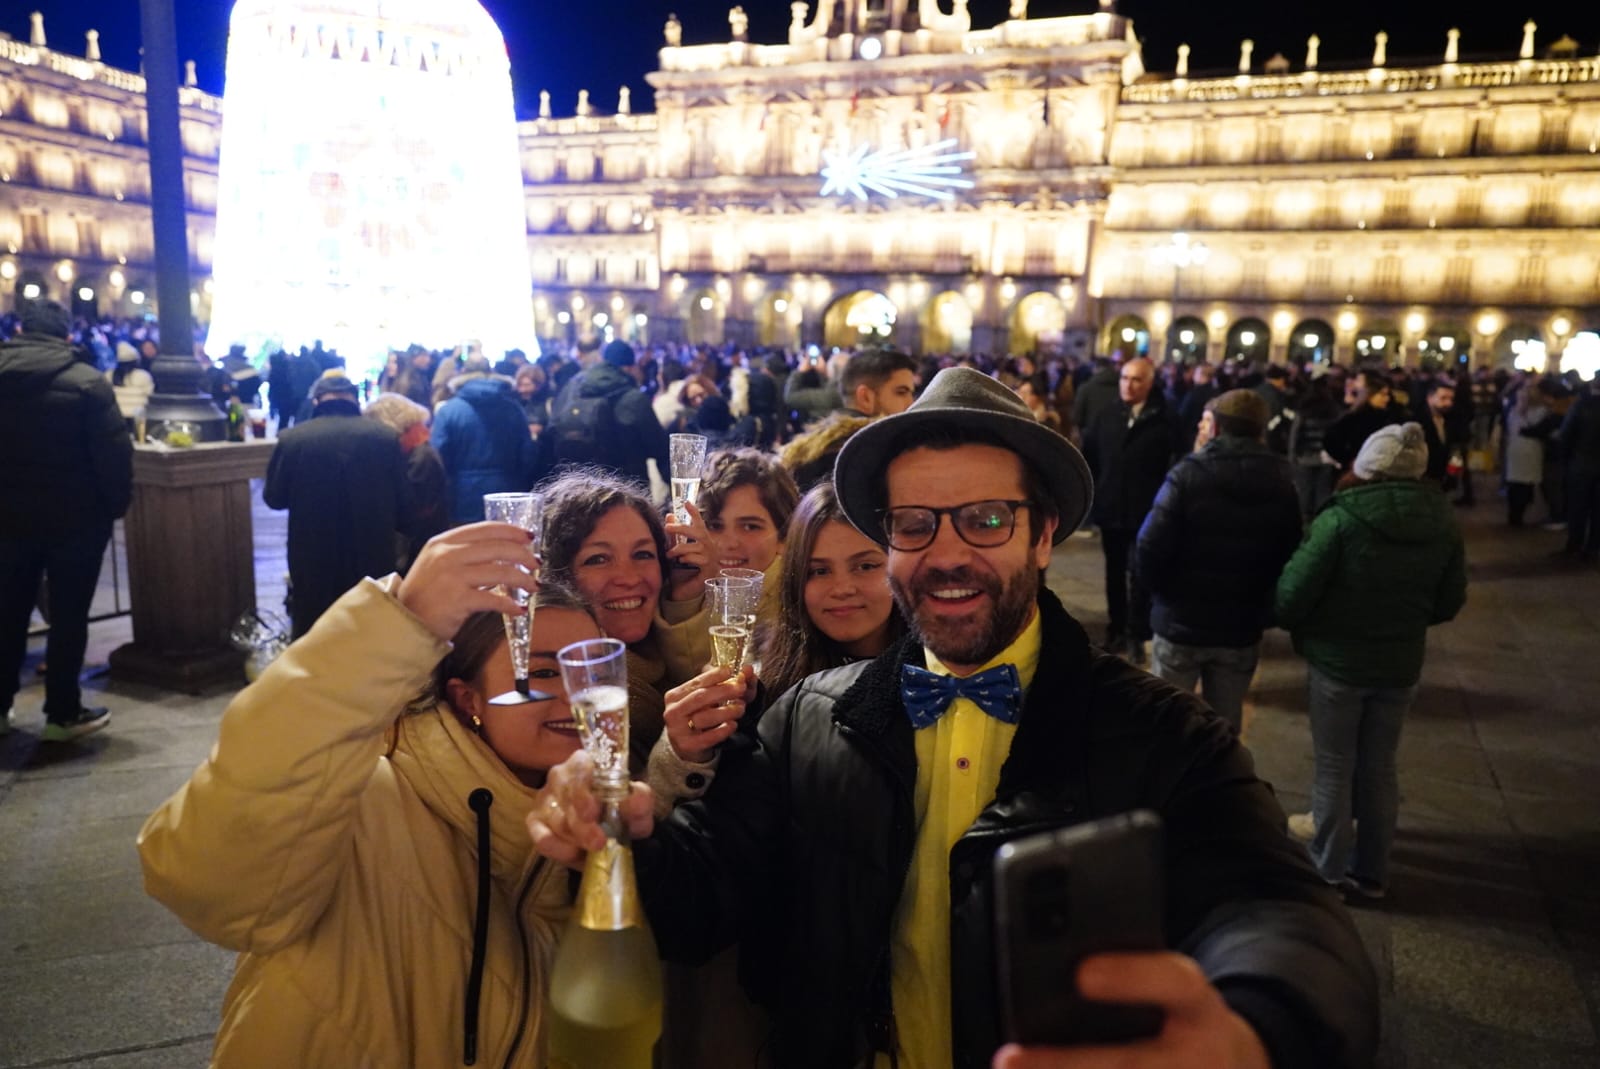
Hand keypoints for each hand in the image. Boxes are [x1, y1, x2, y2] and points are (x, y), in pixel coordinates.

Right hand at [397, 521, 539, 641]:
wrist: (405, 622)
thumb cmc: (426, 594)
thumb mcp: (438, 564)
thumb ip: (464, 554)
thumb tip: (504, 551)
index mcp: (443, 542)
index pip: (485, 529)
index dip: (511, 531)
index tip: (529, 537)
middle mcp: (447, 555)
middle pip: (498, 548)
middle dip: (523, 555)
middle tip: (537, 564)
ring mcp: (452, 577)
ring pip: (501, 571)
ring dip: (523, 579)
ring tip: (534, 586)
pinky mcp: (458, 600)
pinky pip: (494, 599)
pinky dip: (511, 605)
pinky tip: (520, 609)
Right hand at [526, 751, 655, 868]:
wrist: (610, 826)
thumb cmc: (620, 809)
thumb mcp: (635, 806)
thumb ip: (640, 800)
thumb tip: (636, 797)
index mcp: (584, 763)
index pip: (579, 766)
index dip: (584, 789)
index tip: (593, 812)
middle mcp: (560, 777)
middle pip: (566, 796)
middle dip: (582, 823)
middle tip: (599, 842)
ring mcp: (545, 799)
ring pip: (555, 818)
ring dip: (574, 837)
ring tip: (594, 850)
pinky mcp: (536, 823)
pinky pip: (540, 836)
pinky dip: (557, 848)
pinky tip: (573, 854)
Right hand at [663, 663, 753, 761]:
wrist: (686, 746)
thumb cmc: (697, 717)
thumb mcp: (706, 700)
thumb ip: (724, 684)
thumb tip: (748, 670)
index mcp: (675, 696)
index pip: (696, 682)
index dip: (714, 675)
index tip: (730, 670)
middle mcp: (673, 711)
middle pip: (700, 697)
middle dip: (723, 691)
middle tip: (740, 688)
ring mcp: (678, 730)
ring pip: (705, 717)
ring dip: (727, 711)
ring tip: (740, 708)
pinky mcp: (688, 746)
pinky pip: (708, 737)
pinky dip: (723, 730)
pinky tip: (733, 724)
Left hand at [664, 500, 713, 597]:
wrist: (686, 591)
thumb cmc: (683, 569)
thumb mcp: (677, 549)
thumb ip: (674, 534)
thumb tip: (669, 515)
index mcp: (703, 541)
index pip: (700, 523)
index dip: (694, 513)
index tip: (686, 502)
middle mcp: (710, 547)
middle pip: (699, 532)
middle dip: (683, 528)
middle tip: (668, 527)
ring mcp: (711, 558)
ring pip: (696, 546)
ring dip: (680, 548)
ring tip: (669, 553)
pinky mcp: (709, 569)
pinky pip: (698, 559)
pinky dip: (687, 558)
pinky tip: (681, 561)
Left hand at [992, 953, 1269, 1068]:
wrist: (1232, 1064)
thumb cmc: (1180, 1015)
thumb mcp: (1171, 986)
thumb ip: (1131, 972)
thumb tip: (1058, 959)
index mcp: (1199, 1006)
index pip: (1175, 983)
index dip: (1131, 977)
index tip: (1082, 973)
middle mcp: (1200, 1054)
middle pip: (1131, 1064)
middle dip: (1066, 1064)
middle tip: (1010, 1058)